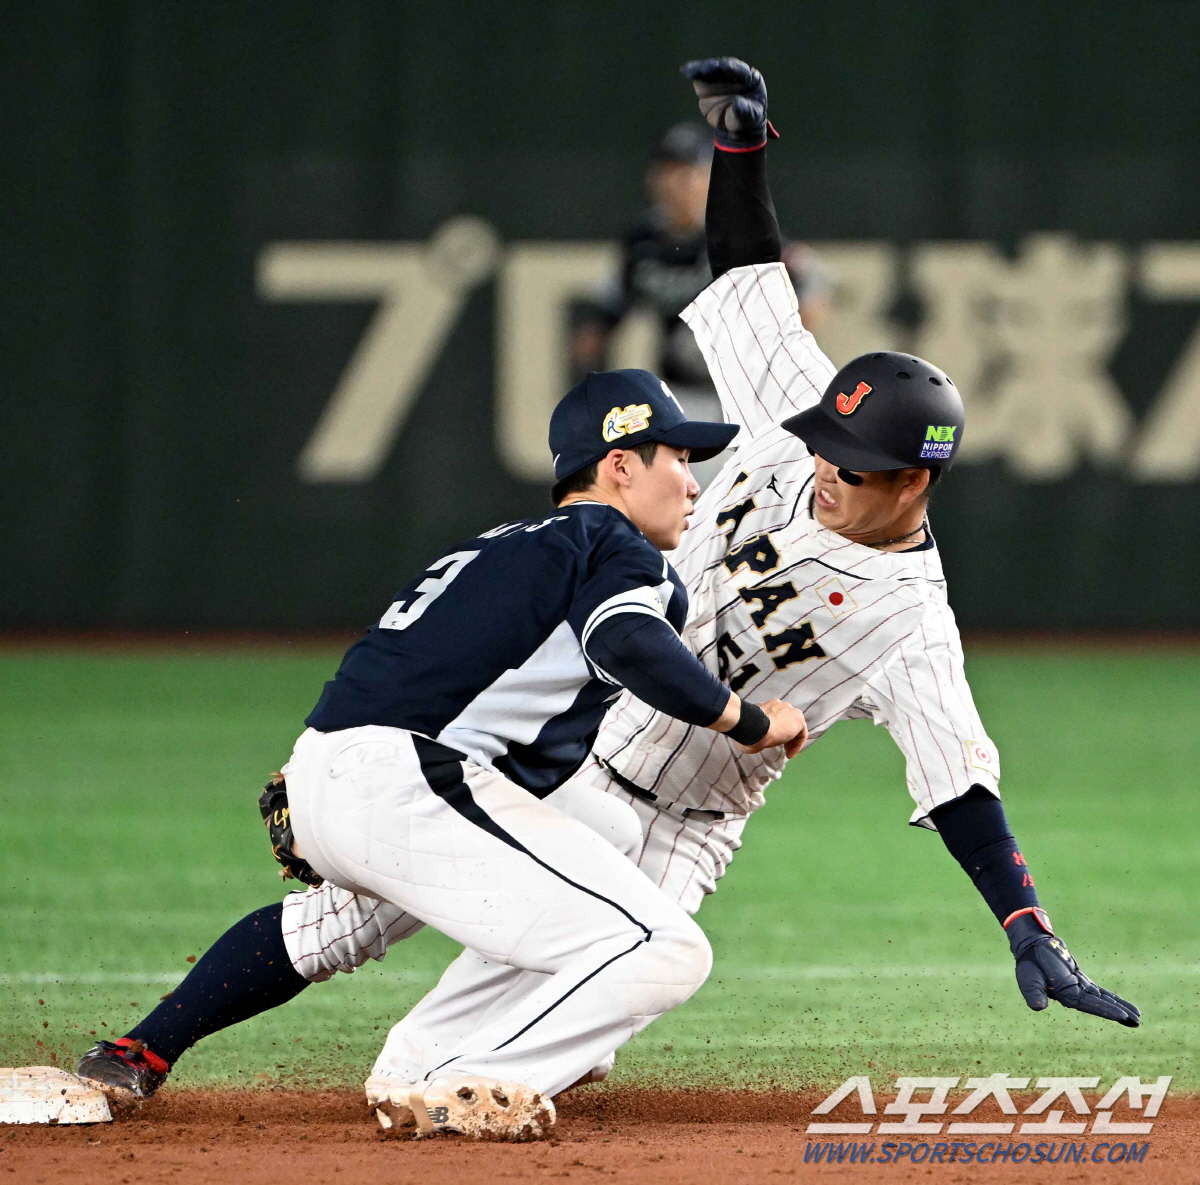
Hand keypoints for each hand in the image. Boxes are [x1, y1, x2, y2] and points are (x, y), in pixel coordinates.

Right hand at [680, 57, 778, 148]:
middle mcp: (735, 74)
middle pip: (724, 66)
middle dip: (714, 67)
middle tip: (705, 69)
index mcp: (751, 79)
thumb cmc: (747, 119)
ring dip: (701, 68)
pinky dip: (693, 73)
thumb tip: (737, 103)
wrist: (737, 127)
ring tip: (691, 71)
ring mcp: (721, 78)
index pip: (741, 70)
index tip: (723, 66)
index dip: (732, 68)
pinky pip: (700, 76)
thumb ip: (746, 110)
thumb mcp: (751, 117)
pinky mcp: (709, 84)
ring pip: (711, 69)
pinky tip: (686, 71)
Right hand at [739, 698, 806, 757]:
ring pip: (796, 727)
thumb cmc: (747, 729)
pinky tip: (789, 754)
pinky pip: (802, 735)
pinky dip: (797, 746)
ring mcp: (791, 711)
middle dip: (787, 733)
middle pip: (788, 720)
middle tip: (782, 746)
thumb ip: (754, 730)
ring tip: (787, 752)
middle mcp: (780, 705)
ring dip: (793, 740)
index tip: (773, 740)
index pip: (777, 716)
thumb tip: (751, 741)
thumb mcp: (750, 728)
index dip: (777, 729)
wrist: (753, 726)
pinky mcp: (799, 720)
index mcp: (768, 705)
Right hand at [1007, 913, 1139, 1026]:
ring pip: (1103, 999)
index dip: (1106, 1010)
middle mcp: (1075, 995)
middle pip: (1101, 1005)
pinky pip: (1099, 991)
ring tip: (1137, 1017)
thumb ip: (1033, 993)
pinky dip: (1111, 997)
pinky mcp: (1081, 980)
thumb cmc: (1028, 964)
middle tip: (1138, 1022)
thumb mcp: (1028, 979)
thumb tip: (1039, 1007)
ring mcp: (1079, 988)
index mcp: (1065, 996)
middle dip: (1119, 1013)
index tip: (1123, 1015)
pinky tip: (1124, 1004)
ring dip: (1120, 1007)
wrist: (1031, 948)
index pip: (1090, 1006)